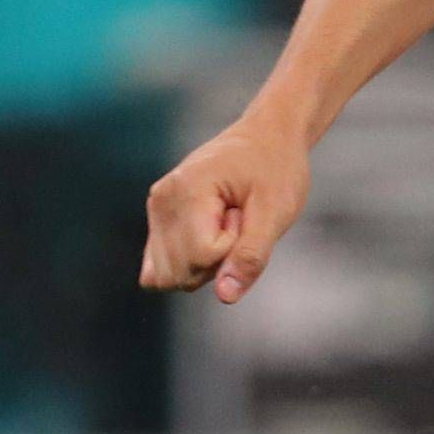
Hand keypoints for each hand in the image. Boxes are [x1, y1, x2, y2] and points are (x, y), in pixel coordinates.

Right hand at [139, 113, 310, 303]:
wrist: (268, 136)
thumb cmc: (277, 167)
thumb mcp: (277, 210)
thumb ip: (251, 255)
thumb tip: (226, 296)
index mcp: (186, 191)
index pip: (201, 256)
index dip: (233, 244)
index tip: (246, 213)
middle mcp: (161, 201)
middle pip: (181, 273)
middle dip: (218, 258)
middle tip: (238, 217)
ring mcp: (155, 211)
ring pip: (169, 276)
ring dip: (204, 261)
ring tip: (226, 221)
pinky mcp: (158, 221)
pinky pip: (161, 269)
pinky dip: (190, 262)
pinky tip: (211, 232)